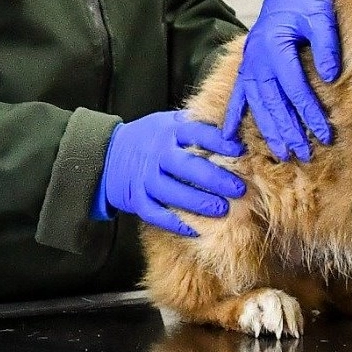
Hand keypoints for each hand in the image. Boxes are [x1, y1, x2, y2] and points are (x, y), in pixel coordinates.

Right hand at [95, 111, 245, 236]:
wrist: (110, 154)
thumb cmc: (152, 137)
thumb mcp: (170, 122)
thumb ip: (196, 125)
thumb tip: (233, 125)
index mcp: (169, 132)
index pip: (196, 133)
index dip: (219, 141)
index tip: (240, 150)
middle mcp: (157, 154)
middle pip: (186, 166)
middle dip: (214, 178)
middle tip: (238, 188)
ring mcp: (145, 178)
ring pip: (172, 192)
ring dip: (198, 202)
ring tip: (223, 210)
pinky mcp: (137, 199)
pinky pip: (155, 214)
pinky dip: (174, 223)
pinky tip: (195, 229)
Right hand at [222, 0, 340, 161]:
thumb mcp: (322, 16)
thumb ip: (326, 45)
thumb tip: (330, 76)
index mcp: (275, 45)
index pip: (294, 88)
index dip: (310, 113)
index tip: (326, 134)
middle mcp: (257, 57)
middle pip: (273, 102)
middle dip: (289, 131)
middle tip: (303, 155)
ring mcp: (250, 62)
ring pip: (256, 104)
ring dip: (268, 130)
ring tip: (281, 153)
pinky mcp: (249, 64)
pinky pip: (239, 94)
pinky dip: (233, 116)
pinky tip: (229, 138)